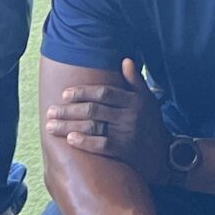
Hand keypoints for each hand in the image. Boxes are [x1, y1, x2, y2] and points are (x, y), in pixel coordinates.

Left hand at [43, 60, 168, 179]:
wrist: (165, 154)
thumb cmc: (151, 123)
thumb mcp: (148, 99)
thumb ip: (135, 80)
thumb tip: (126, 60)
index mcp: (133, 100)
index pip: (104, 92)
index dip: (83, 92)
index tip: (65, 94)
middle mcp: (129, 115)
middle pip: (93, 110)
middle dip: (68, 110)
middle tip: (50, 111)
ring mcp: (126, 133)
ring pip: (93, 126)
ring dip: (69, 126)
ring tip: (51, 126)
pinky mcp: (124, 151)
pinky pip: (101, 145)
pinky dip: (84, 142)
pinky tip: (69, 139)